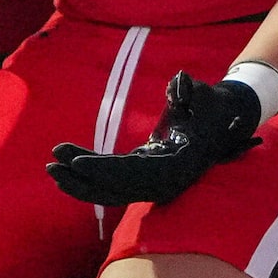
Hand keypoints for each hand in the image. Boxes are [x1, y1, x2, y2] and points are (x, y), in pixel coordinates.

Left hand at [48, 71, 263, 206]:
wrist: (224, 122)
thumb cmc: (212, 107)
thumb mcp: (205, 95)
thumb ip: (192, 90)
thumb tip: (179, 84)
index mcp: (178, 165)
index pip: (134, 173)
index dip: (103, 170)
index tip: (76, 163)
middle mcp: (166, 182)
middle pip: (117, 189)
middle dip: (83, 179)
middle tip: (52, 165)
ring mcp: (155, 185)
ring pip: (112, 192)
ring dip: (80, 184)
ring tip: (52, 169)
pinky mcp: (145, 181)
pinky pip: (113, 186)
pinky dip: (90, 181)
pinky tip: (69, 168)